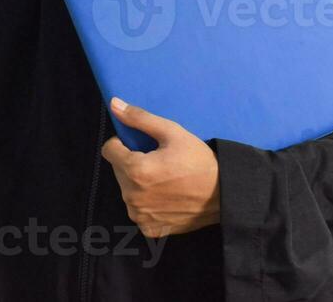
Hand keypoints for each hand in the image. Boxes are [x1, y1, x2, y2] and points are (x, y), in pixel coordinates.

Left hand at [101, 97, 220, 238]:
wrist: (223, 195)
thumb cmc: (198, 160)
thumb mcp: (172, 132)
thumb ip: (140, 118)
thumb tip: (114, 104)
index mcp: (135, 170)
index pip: (109, 150)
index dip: (123, 144)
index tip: (141, 145)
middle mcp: (132, 196)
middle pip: (118, 170)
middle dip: (132, 162)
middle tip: (158, 161)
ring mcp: (139, 215)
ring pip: (127, 190)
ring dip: (138, 183)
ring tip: (164, 179)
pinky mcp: (149, 228)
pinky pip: (138, 209)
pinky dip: (147, 202)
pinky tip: (166, 197)